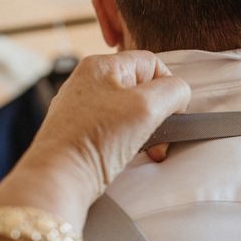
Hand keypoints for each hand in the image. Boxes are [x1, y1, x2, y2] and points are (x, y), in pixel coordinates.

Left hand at [29, 51, 189, 202]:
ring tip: (148, 149)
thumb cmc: (96, 139)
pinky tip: (131, 154)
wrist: (60, 177)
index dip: (169, 87)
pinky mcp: (83, 131)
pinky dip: (132, 142)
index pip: (153, 63)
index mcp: (102, 65)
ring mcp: (85, 107)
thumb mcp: (147, 106)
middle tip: (161, 136)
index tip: (171, 112)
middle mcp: (90, 82)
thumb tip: (180, 94)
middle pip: (144, 89)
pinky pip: (119, 129)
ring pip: (133, 112)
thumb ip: (174, 91)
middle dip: (160, 115)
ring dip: (149, 131)